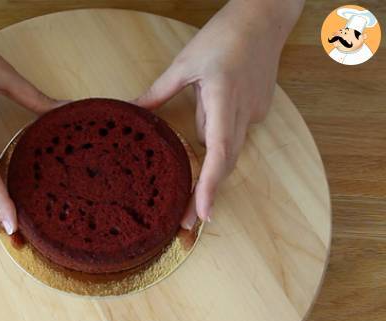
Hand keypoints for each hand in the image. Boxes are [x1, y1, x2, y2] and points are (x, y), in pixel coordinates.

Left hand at [135, 0, 302, 228]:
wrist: (265, 17)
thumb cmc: (225, 35)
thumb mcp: (184, 62)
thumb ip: (158, 92)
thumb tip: (131, 110)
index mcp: (224, 99)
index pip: (219, 153)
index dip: (210, 186)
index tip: (202, 215)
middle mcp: (243, 114)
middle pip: (225, 163)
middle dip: (206, 194)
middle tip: (186, 224)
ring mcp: (254, 114)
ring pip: (228, 151)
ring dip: (210, 169)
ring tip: (192, 186)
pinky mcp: (257, 111)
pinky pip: (233, 136)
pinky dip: (217, 145)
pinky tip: (207, 135)